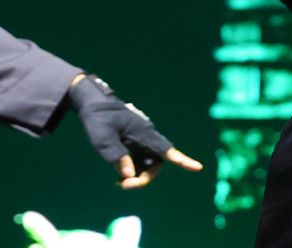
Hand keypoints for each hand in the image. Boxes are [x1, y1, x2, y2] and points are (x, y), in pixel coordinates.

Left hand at [67, 73, 203, 188]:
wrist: (94, 104)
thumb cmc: (99, 118)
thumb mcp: (102, 138)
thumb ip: (116, 155)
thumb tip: (129, 175)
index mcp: (143, 133)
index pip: (165, 150)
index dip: (182, 160)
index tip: (197, 168)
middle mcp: (146, 138)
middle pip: (156, 164)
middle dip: (144, 179)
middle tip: (124, 186)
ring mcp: (141, 142)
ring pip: (148, 166)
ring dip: (138, 178)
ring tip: (120, 184)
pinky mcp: (134, 146)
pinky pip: (139, 164)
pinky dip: (132, 174)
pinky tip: (120, 179)